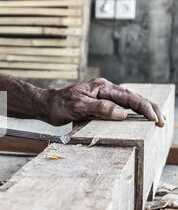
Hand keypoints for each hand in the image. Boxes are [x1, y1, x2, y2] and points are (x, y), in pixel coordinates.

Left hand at [43, 78, 165, 126]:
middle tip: (163, 121)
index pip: (129, 97)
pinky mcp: (99, 105)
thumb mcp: (79, 106)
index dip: (144, 108)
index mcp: (102, 87)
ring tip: (157, 119)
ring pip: (128, 103)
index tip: (155, 119)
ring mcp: (103, 97)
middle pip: (133, 98)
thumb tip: (122, 114)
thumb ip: (100, 108)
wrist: (46, 106)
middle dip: (150, 109)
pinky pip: (120, 108)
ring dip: (143, 111)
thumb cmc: (59, 104)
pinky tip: (138, 119)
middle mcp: (105, 90)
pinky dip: (132, 113)